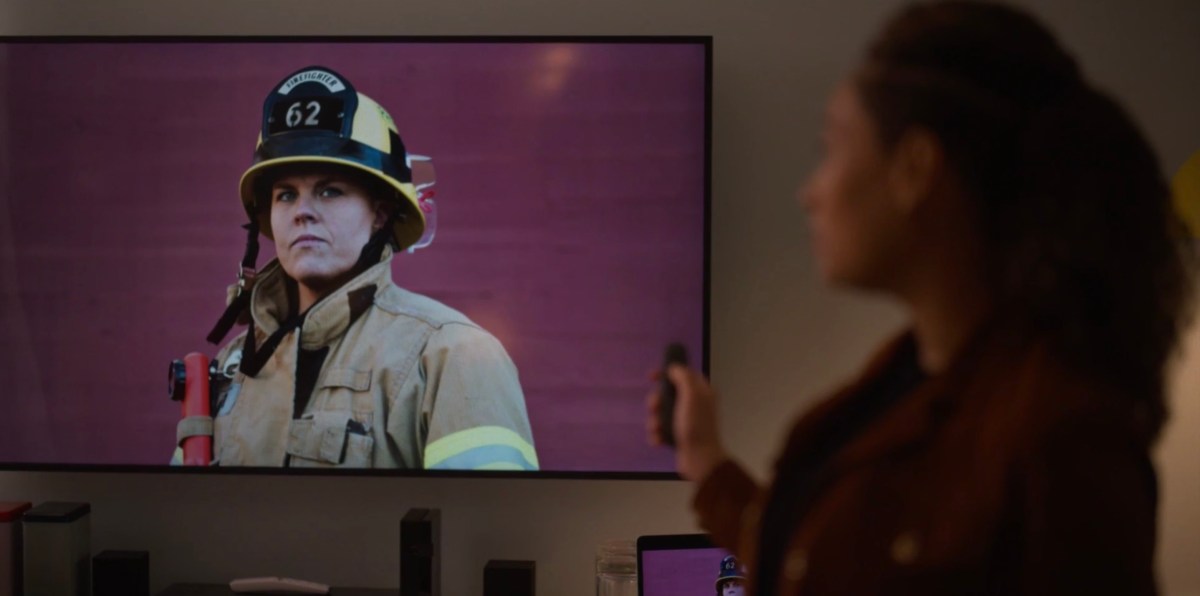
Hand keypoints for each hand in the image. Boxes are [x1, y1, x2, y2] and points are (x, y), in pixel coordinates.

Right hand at [646, 365, 728, 481]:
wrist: (699, 459)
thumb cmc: (696, 425)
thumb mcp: (692, 395)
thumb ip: (683, 377)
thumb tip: (674, 368)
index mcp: (701, 392)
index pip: (683, 374)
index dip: (668, 372)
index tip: (652, 376)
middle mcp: (694, 404)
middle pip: (668, 394)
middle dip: (657, 401)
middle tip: (655, 408)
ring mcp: (686, 421)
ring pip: (661, 413)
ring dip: (654, 421)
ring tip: (657, 429)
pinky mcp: (678, 436)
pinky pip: (661, 430)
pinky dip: (657, 434)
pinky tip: (658, 440)